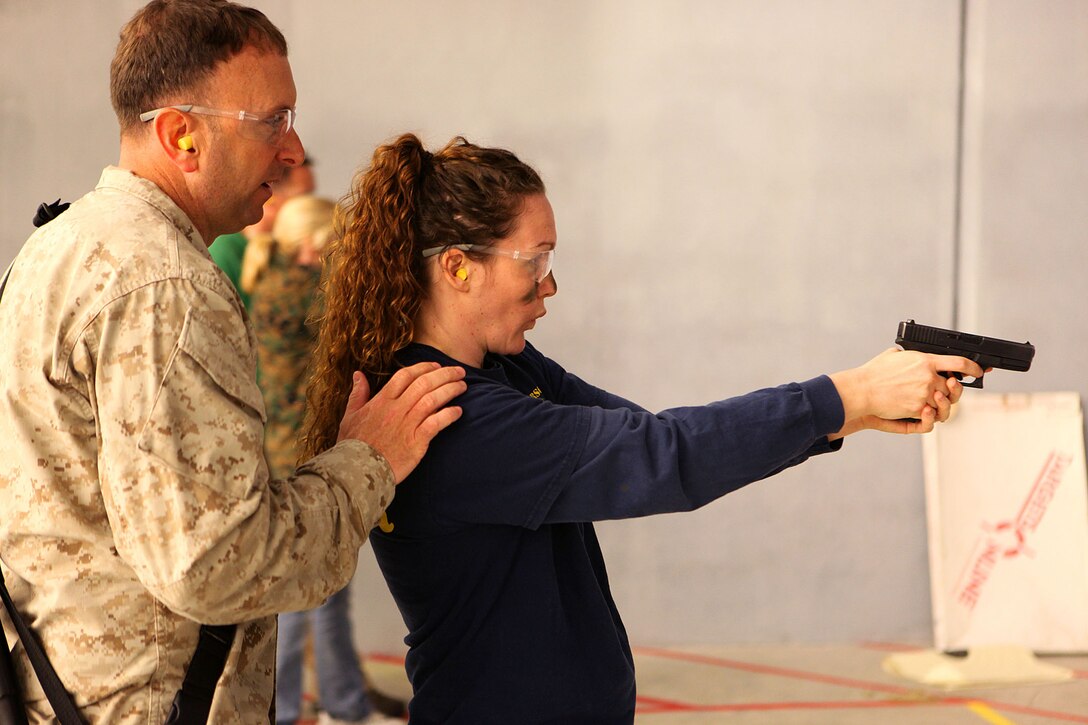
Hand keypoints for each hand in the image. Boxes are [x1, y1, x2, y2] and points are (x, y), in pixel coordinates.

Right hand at [337, 362, 466, 481]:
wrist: (358, 471)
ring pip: (433, 400)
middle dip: (444, 374)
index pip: (405, 375)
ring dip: (450, 390)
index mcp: (381, 401)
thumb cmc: (353, 445)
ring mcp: (407, 425)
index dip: (423, 367)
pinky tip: (458, 411)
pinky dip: (449, 415)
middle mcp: (396, 409)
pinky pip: (437, 423)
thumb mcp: (350, 416)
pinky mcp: (416, 442)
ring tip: (463, 386)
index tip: (436, 365)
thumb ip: (357, 394)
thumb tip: (358, 374)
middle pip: (424, 383)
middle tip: (459, 371)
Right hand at [829, 349, 980, 435]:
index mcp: (925, 360)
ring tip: (929, 400)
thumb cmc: (873, 373)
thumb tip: (911, 353)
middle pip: (952, 386)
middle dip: (950, 389)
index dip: (973, 368)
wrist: (862, 390)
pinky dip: (928, 413)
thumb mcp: (893, 355)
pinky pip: (932, 413)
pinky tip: (922, 409)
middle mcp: (928, 377)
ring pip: (944, 401)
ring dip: (939, 402)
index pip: (959, 363)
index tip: (978, 371)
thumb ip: (908, 354)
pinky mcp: (917, 408)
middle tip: (943, 390)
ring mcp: (924, 393)